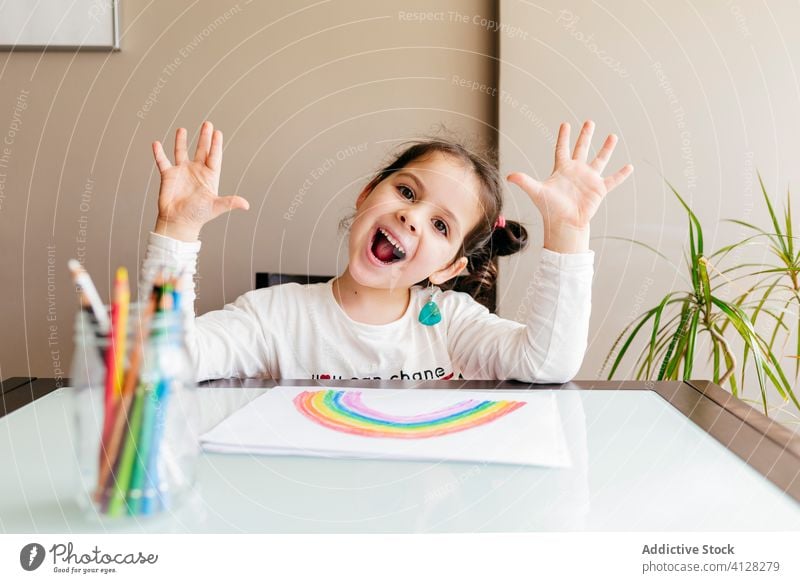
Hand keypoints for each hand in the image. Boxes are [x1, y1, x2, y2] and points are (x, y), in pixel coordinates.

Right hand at [152, 121, 248, 241]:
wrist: (178, 222)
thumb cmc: (198, 216)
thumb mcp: (216, 207)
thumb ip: (230, 202)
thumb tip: (246, 205)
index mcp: (209, 177)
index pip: (214, 157)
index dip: (216, 145)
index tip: (218, 132)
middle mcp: (196, 171)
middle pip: (201, 150)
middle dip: (204, 138)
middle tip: (207, 123)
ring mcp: (182, 172)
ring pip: (181, 152)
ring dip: (181, 141)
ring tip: (182, 129)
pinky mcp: (168, 176)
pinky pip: (162, 161)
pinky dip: (159, 153)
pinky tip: (156, 144)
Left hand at [507, 120, 632, 252]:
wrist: (564, 224)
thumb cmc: (550, 209)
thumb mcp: (536, 192)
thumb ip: (524, 182)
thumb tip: (509, 176)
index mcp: (562, 169)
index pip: (562, 149)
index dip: (563, 137)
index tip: (565, 124)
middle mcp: (576, 171)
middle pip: (582, 149)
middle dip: (585, 135)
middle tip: (589, 122)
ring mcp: (589, 179)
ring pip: (600, 160)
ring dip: (607, 148)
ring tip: (613, 136)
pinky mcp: (599, 189)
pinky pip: (612, 180)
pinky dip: (621, 174)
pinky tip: (630, 166)